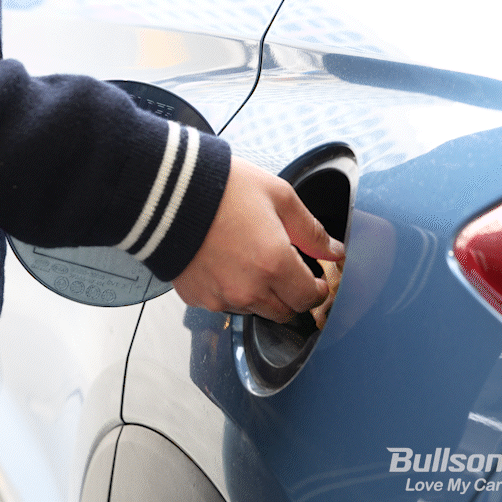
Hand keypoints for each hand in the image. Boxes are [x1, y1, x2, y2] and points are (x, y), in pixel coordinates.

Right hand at [172, 156, 344, 322]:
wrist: (167, 193)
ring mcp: (219, 297)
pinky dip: (228, 290)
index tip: (313, 280)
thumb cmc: (222, 189)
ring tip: (248, 260)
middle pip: (283, 312)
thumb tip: (333, 250)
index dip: (316, 290)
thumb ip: (311, 230)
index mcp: (274, 264)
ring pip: (253, 310)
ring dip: (259, 294)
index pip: (309, 298)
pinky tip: (223, 263)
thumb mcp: (278, 196)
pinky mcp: (196, 297)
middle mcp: (247, 289)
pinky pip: (222, 303)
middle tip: (284, 271)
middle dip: (290, 295)